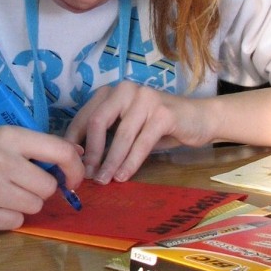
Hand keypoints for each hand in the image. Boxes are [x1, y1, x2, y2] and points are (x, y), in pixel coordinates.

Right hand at [0, 128, 83, 232]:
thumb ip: (33, 148)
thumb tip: (77, 155)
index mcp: (7, 137)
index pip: (60, 151)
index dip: (75, 170)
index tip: (73, 181)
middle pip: (48, 187)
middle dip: (37, 192)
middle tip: (14, 188)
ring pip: (33, 207)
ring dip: (21, 207)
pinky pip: (15, 224)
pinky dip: (6, 221)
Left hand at [64, 82, 213, 183]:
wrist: (200, 119)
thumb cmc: (159, 125)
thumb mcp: (129, 126)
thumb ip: (107, 135)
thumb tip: (81, 160)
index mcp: (113, 91)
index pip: (85, 115)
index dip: (74, 140)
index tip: (70, 162)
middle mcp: (126, 90)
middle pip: (98, 122)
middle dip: (91, 152)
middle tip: (87, 175)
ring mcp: (146, 99)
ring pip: (121, 135)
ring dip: (111, 162)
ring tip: (104, 180)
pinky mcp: (164, 114)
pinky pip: (142, 143)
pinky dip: (131, 162)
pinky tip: (124, 176)